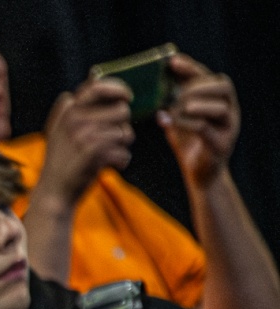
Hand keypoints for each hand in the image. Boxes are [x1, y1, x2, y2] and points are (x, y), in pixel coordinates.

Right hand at [35, 77, 134, 205]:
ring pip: (126, 132)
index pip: (97, 86)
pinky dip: (121, 161)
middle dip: (123, 126)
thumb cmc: (62, 162)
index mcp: (68, 111)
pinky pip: (123, 150)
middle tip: (113, 139)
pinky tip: (110, 166)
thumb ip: (70, 109)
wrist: (54, 193)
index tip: (127, 97)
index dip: (118, 88)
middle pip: (122, 110)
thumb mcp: (58, 132)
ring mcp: (83, 135)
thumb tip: (81, 85)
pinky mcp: (93, 152)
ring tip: (110, 154)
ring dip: (123, 145)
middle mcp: (74, 119)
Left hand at [159, 54, 239, 189]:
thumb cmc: (188, 141)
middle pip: (222, 86)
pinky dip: (188, 123)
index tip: (172, 62)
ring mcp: (229, 126)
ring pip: (220, 107)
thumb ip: (170, 102)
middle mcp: (229, 108)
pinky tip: (170, 122)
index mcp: (219, 98)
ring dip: (196, 104)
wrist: (199, 172)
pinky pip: (207, 128)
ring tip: (177, 107)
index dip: (192, 67)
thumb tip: (151, 85)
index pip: (209, 75)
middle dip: (198, 85)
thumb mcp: (178, 117)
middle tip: (177, 92)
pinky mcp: (222, 143)